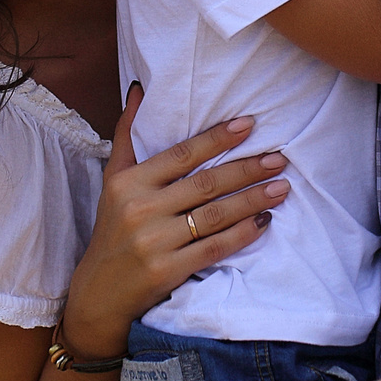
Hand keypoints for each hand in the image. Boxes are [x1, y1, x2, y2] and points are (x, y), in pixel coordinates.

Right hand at [58, 88, 291, 357]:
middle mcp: (140, 209)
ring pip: (215, 215)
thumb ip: (127, 134)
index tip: (250, 125)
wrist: (99, 291)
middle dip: (247, 169)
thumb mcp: (112, 180)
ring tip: (282, 187)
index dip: (217, 138)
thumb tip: (140, 89)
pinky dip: (242, 234)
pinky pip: (214, 248)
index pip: (182, 154)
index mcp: (129, 182)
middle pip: (205, 184)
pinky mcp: (168, 271)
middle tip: (279, 158)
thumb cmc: (112, 228)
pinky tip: (264, 222)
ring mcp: (155, 242)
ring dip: (253, 199)